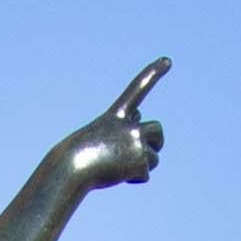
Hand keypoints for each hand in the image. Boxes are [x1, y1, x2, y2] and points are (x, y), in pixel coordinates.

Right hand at [74, 60, 169, 192]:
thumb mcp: (101, 131)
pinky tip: (118, 175)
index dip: (154, 73)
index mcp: (117, 114)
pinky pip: (146, 174)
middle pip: (158, 130)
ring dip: (143, 166)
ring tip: (121, 168)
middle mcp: (130, 124)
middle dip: (157, 142)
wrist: (73, 167)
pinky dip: (135, 179)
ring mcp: (136, 141)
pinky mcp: (140, 160)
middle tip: (145, 153)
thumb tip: (140, 114)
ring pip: (154, 157)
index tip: (168, 61)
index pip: (138, 88)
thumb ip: (123, 122)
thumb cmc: (81, 153)